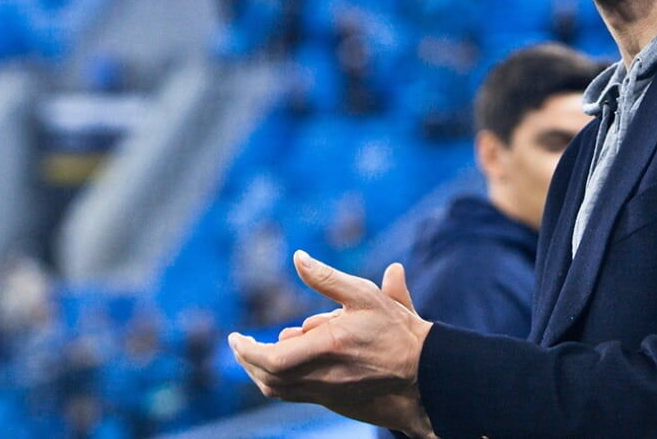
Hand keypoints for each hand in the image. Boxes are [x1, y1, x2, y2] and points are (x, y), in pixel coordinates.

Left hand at [228, 251, 436, 437]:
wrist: (421, 369)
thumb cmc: (395, 327)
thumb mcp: (363, 294)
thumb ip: (326, 277)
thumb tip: (298, 257)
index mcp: (327, 346)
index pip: (271, 358)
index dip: (246, 350)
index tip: (235, 337)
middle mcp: (322, 374)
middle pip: (267, 377)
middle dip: (247, 360)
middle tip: (240, 342)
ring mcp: (326, 391)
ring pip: (278, 390)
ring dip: (259, 372)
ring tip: (256, 350)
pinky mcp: (332, 399)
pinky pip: (293, 395)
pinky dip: (277, 380)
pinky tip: (282, 361)